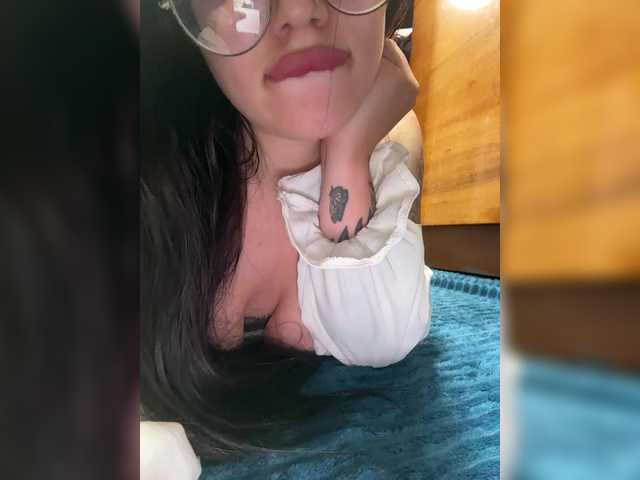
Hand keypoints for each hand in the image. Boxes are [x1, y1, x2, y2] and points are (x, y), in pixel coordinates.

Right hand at [323, 38, 419, 159]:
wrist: (348, 150)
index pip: (384, 44)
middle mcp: (411, 86)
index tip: (348, 56)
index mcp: (405, 77)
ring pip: (386, 72)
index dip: (364, 47)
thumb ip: (366, 54)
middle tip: (349, 67)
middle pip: (388, 59)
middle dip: (370, 60)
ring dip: (371, 72)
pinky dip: (374, 87)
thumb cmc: (349, 114)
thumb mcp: (357, 75)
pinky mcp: (399, 109)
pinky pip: (387, 87)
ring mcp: (407, 99)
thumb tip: (366, 46)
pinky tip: (360, 94)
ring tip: (354, 81)